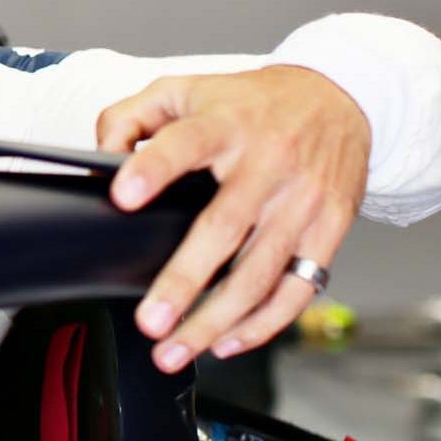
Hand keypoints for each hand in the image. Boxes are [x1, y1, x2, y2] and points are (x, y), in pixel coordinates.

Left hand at [96, 65, 370, 372]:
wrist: (340, 98)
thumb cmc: (253, 103)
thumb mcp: (184, 90)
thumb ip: (130, 117)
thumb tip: (100, 158)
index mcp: (226, 124)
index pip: (185, 144)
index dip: (153, 169)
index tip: (123, 196)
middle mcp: (268, 164)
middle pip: (224, 228)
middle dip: (183, 281)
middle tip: (150, 320)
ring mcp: (302, 201)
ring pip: (260, 273)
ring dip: (217, 320)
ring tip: (175, 350)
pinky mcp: (330, 229)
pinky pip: (297, 288)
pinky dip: (264, 323)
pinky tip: (228, 341)